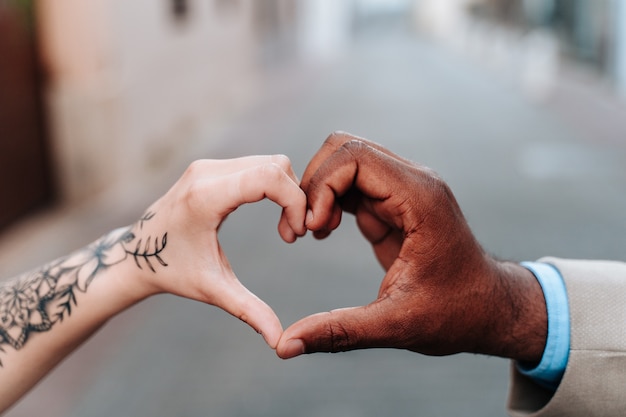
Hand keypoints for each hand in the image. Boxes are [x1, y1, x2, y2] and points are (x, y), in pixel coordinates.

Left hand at [126, 155, 306, 347]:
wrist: (136, 255)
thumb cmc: (172, 272)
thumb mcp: (212, 290)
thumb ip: (248, 310)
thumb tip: (279, 341)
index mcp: (206, 196)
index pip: (269, 177)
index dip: (295, 202)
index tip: (295, 235)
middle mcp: (207, 172)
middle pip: (276, 166)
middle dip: (295, 198)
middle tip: (292, 235)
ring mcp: (208, 166)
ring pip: (271, 163)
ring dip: (286, 193)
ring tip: (284, 229)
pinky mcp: (210, 167)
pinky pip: (258, 165)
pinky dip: (274, 187)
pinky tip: (273, 215)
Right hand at [276, 132, 546, 360]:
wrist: (491, 309)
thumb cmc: (456, 315)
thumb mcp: (396, 326)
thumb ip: (340, 332)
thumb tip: (286, 346)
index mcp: (420, 198)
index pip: (355, 157)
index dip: (321, 186)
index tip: (312, 228)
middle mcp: (414, 182)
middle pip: (346, 149)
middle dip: (314, 183)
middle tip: (304, 229)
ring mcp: (405, 189)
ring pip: (346, 161)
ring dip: (319, 190)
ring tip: (311, 231)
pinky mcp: (395, 202)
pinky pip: (353, 182)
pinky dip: (330, 199)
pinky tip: (324, 231)